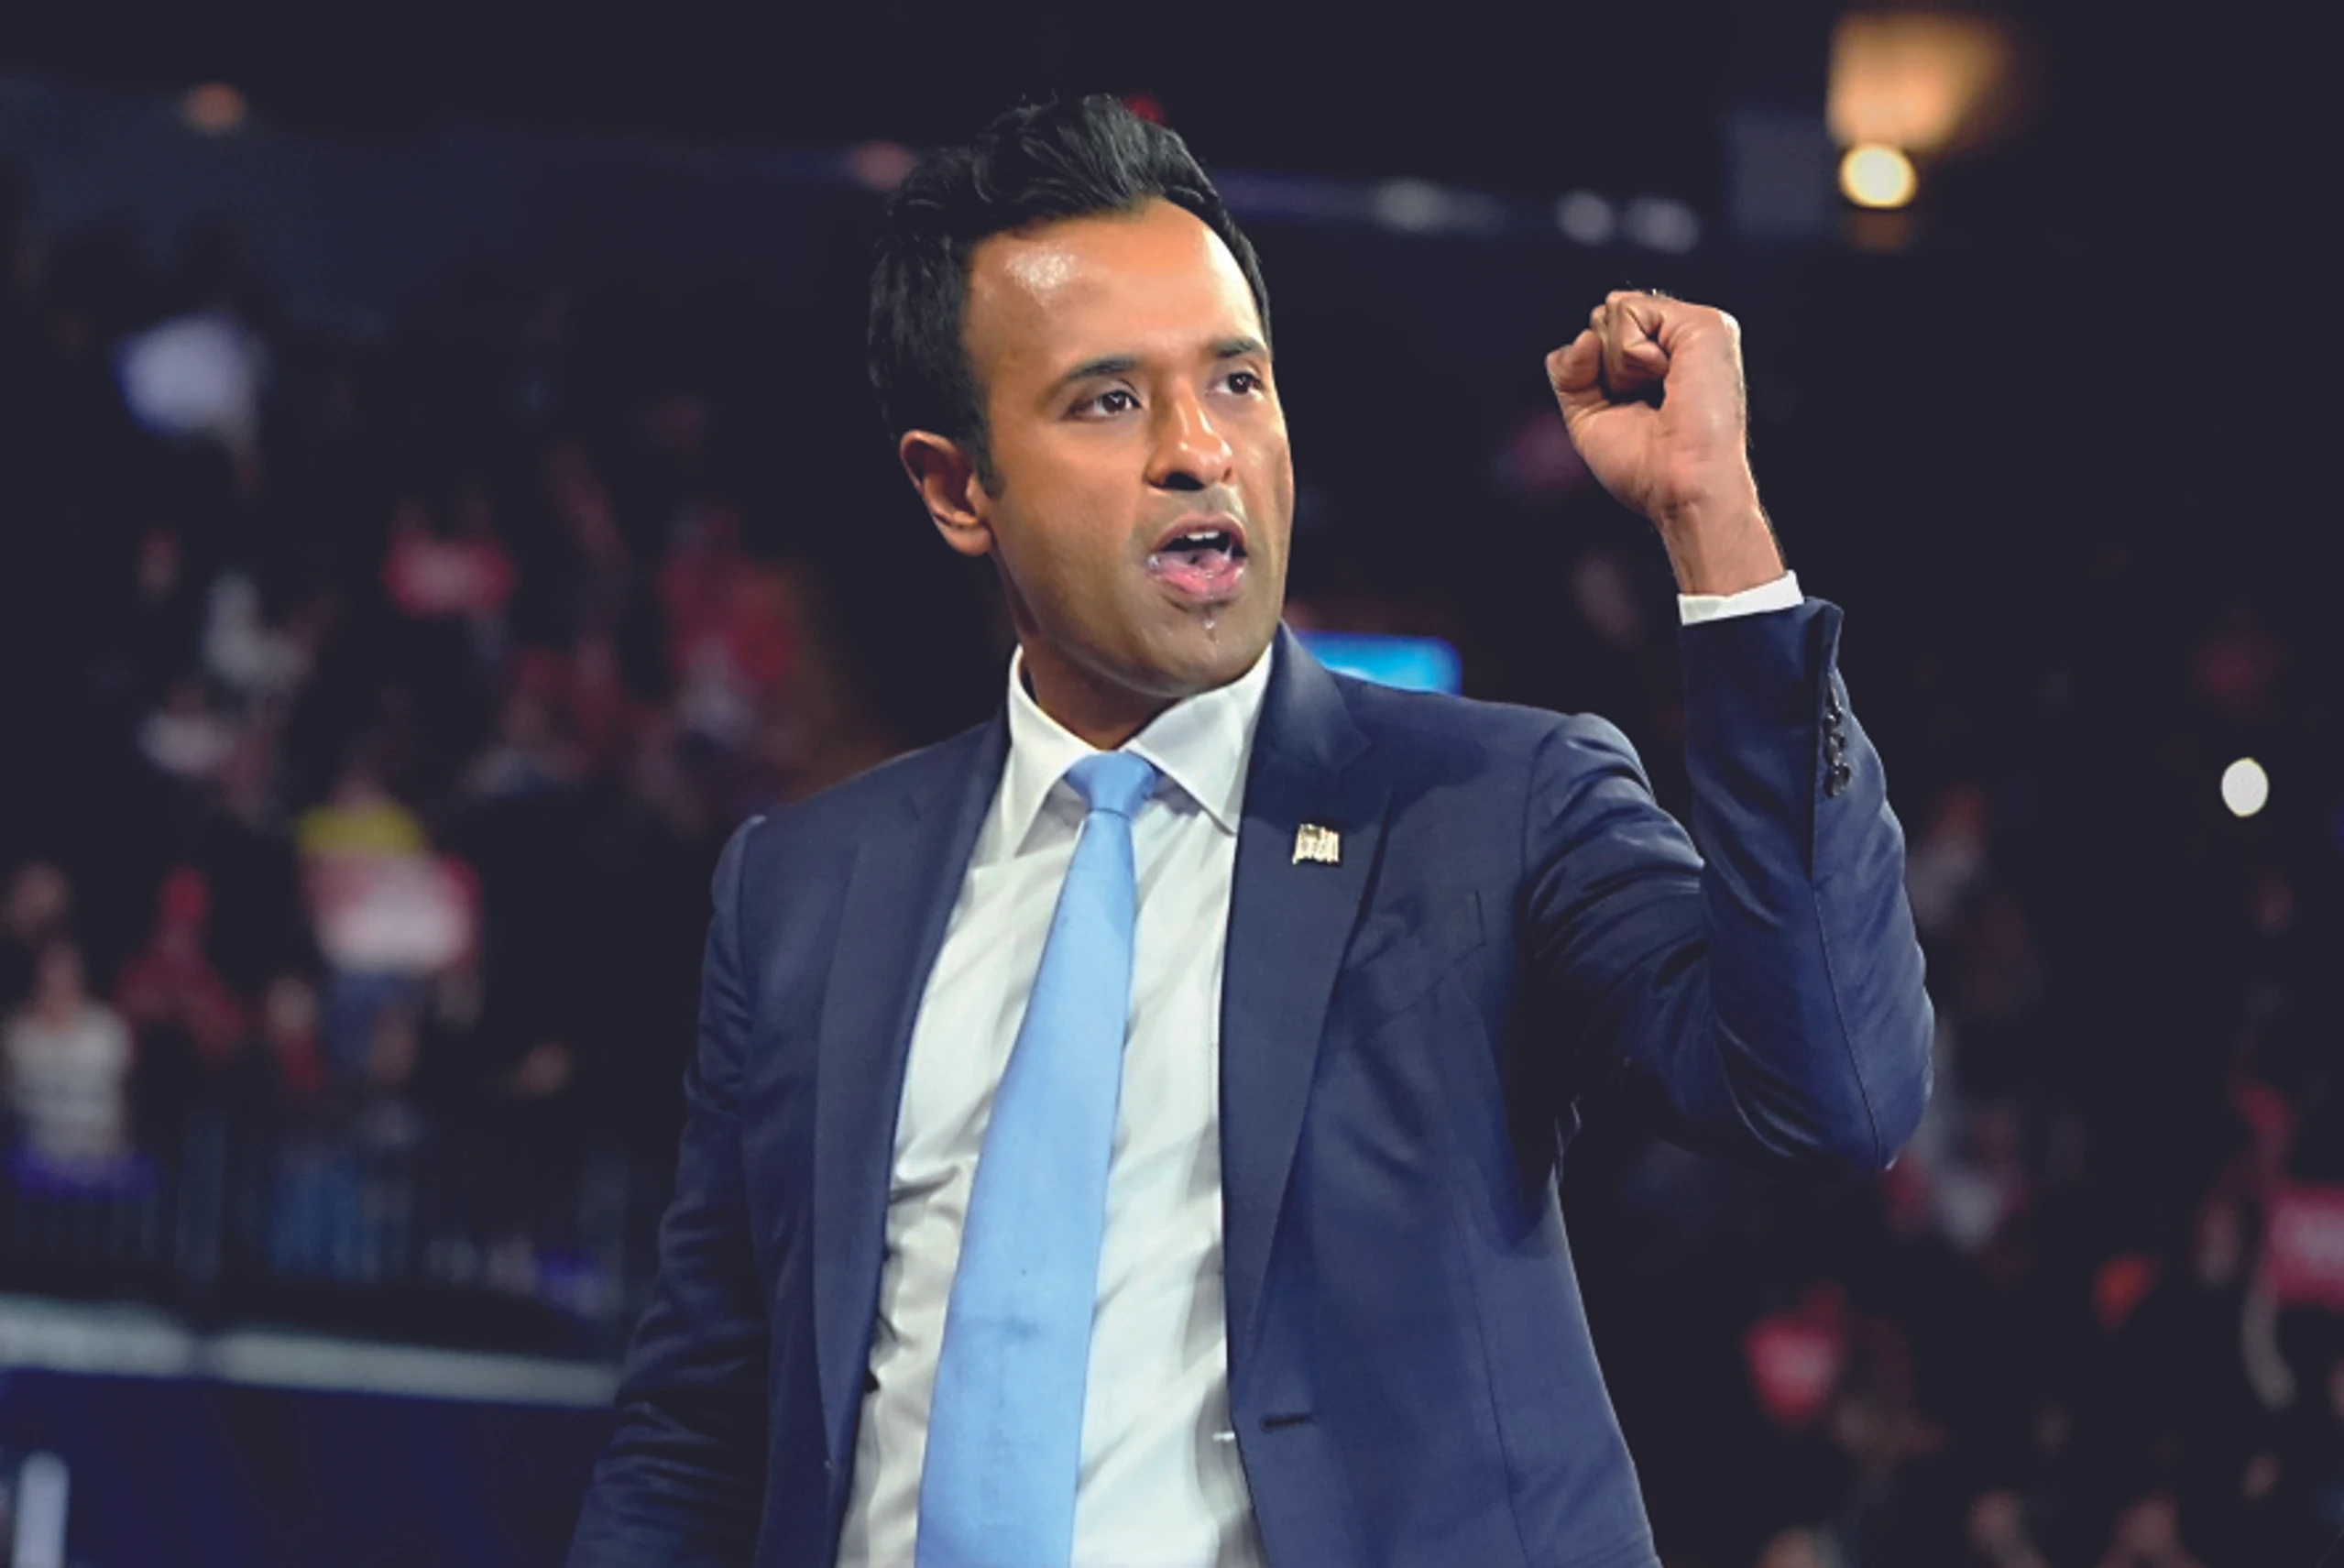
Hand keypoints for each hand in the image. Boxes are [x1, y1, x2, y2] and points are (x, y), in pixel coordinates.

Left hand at [1546, 291, 1783, 595]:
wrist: (1680, 487)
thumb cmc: (1647, 469)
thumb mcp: (1588, 416)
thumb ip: (1570, 372)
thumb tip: (1583, 337)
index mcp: (1660, 361)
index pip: (1601, 335)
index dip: (1595, 373)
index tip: (1628, 411)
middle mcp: (1679, 341)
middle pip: (1603, 318)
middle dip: (1604, 367)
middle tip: (1644, 404)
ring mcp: (1694, 329)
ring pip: (1614, 310)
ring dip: (1618, 365)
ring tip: (1658, 394)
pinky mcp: (1704, 323)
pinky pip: (1629, 311)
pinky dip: (1630, 354)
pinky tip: (1665, 378)